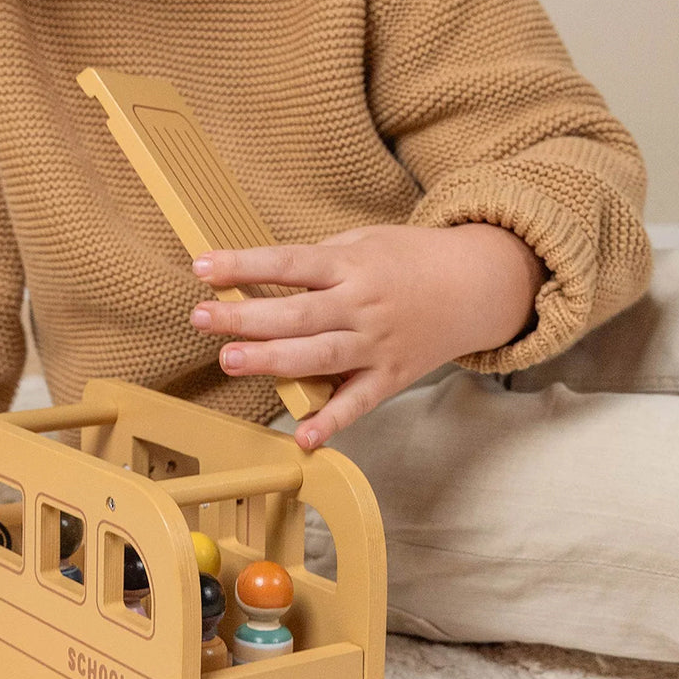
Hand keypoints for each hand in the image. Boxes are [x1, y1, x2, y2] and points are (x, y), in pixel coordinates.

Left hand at [191, 223, 545, 448]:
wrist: (477, 285)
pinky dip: (333, 422)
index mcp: (352, 264)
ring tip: (230, 360)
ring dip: (274, 360)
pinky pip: (359, 403)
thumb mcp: (363, 241)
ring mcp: (377, 344)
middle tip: (201, 317)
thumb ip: (316, 262)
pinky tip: (305, 437)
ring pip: (321, 355)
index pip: (290, 262)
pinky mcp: (390, 377)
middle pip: (298, 312)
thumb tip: (258, 276)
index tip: (203, 266)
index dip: (244, 264)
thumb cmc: (409, 260)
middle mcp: (362, 304)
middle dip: (246, 317)